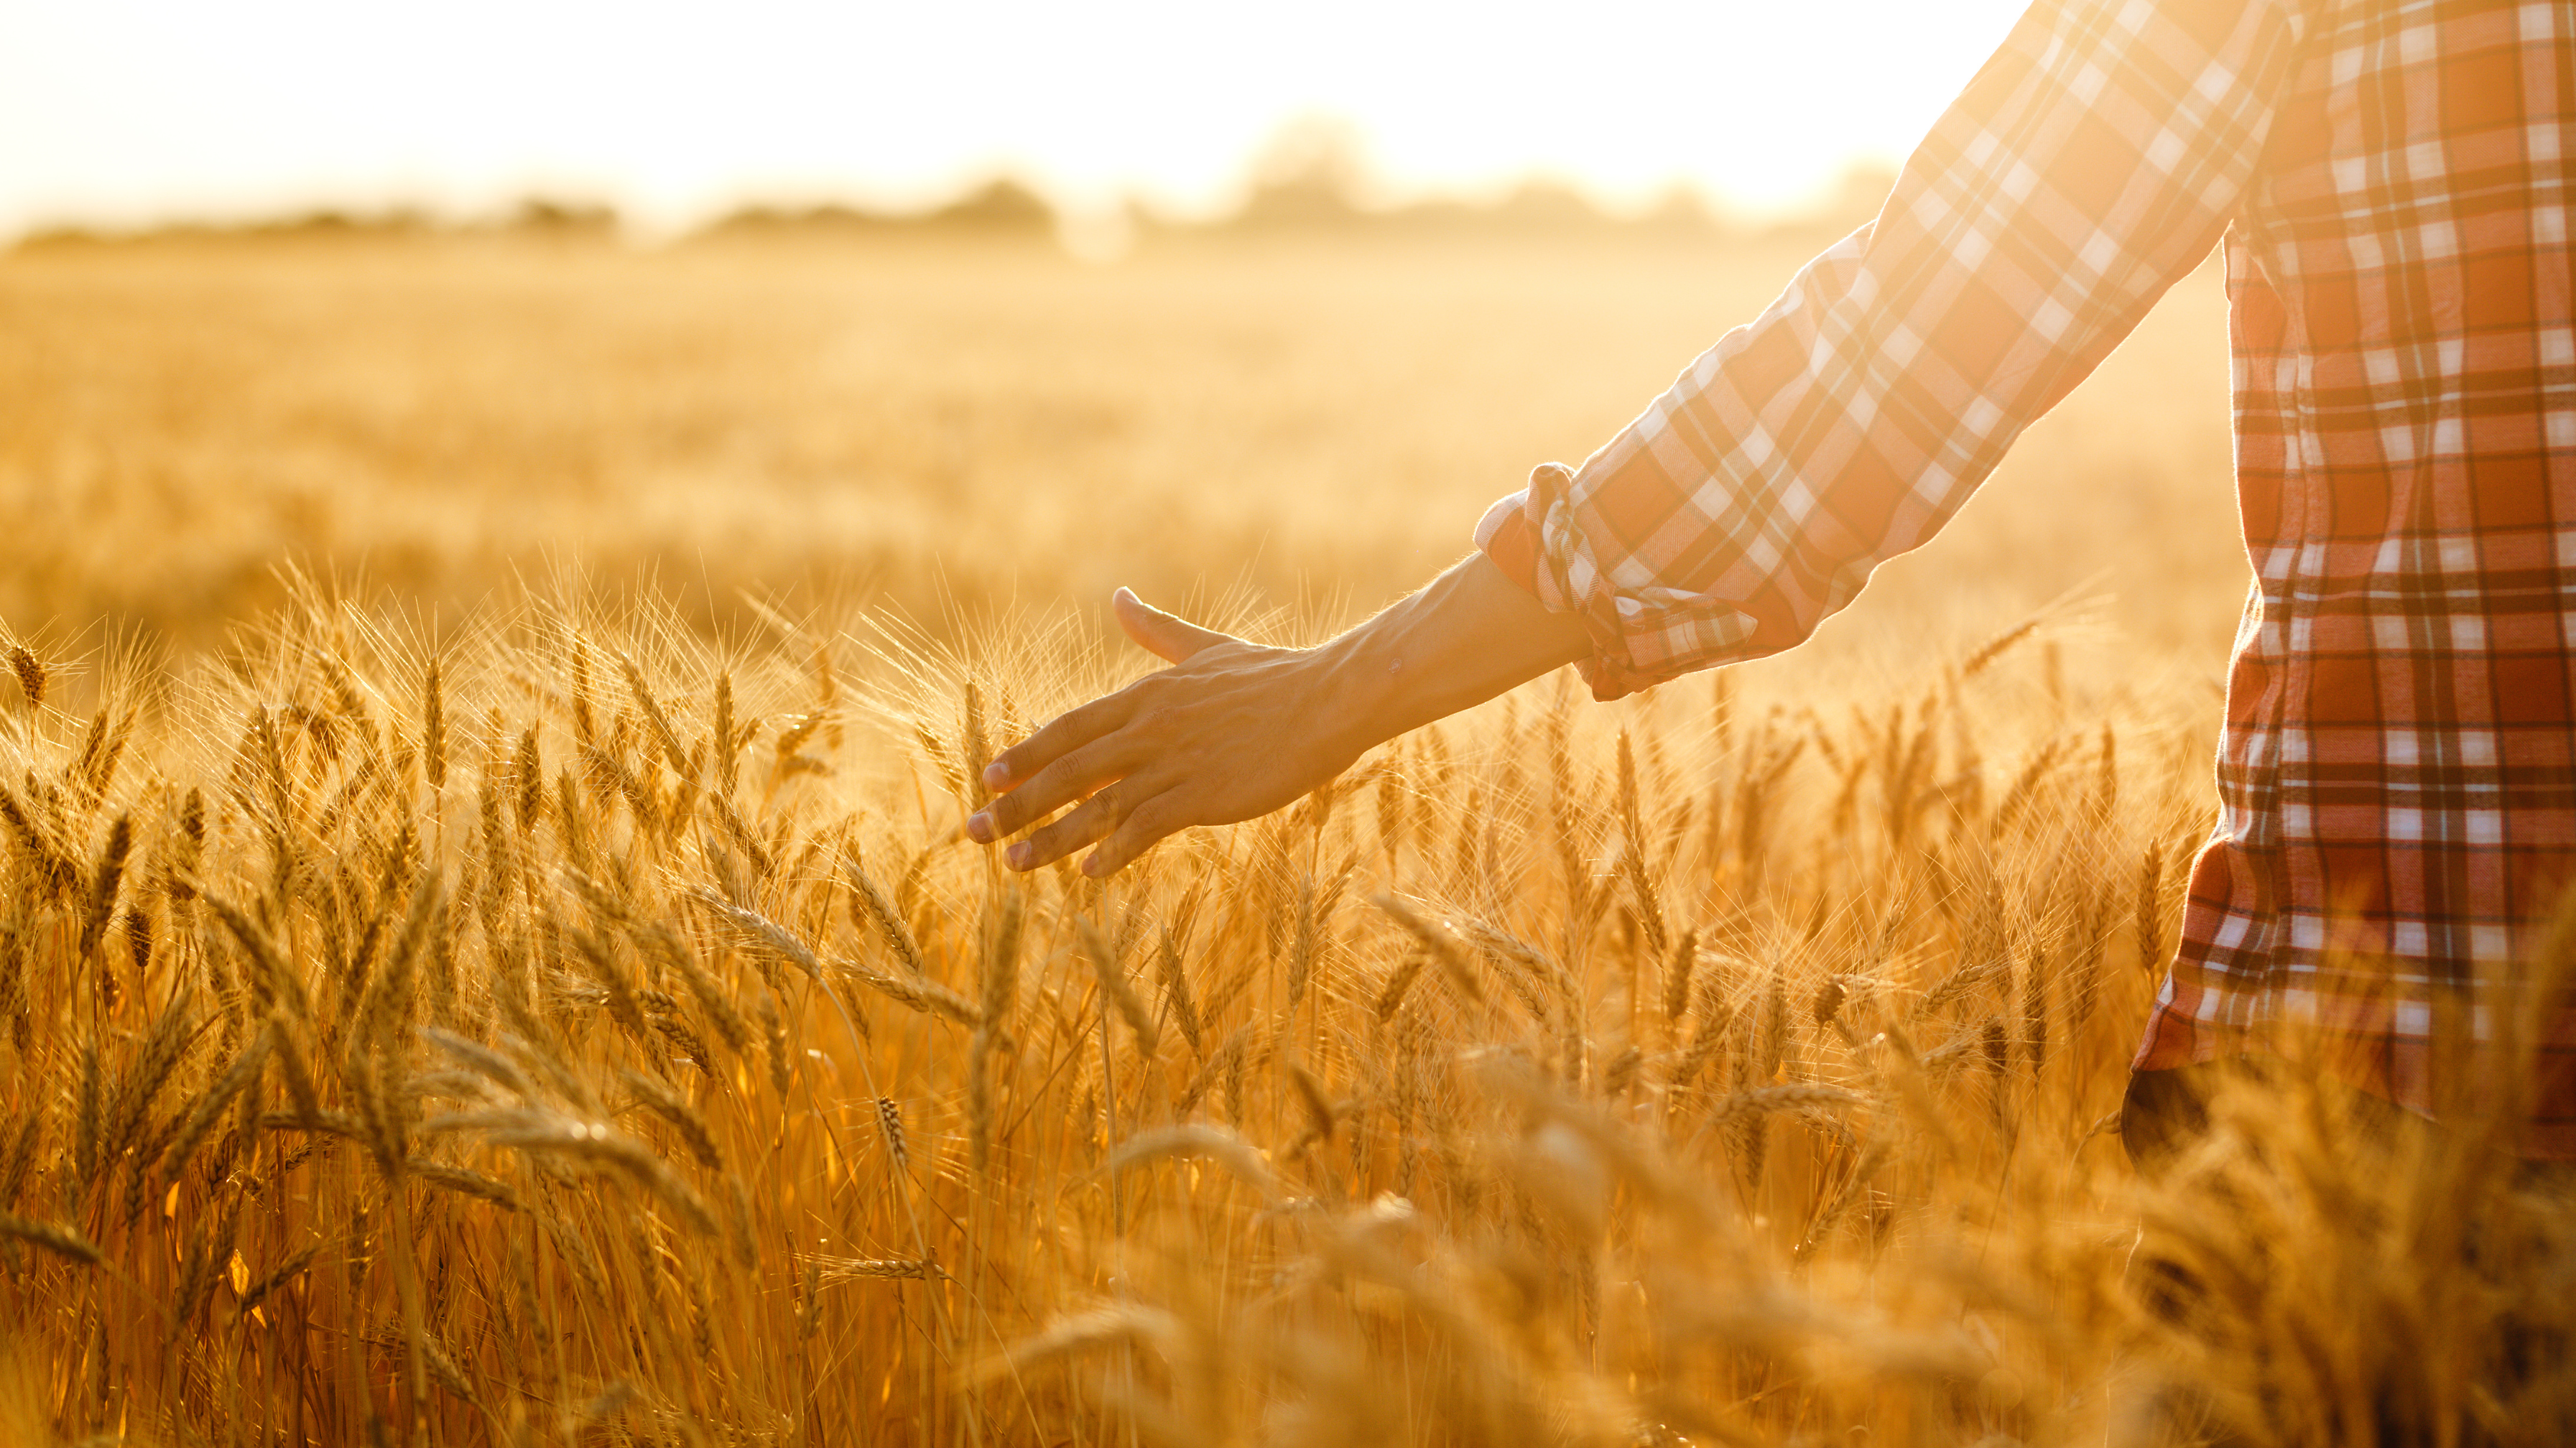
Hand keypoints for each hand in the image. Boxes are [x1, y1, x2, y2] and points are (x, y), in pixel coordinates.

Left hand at [966, 555, 1591, 877]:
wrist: (1330, 695)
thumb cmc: (1273, 675)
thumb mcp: (1206, 648)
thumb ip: (1156, 631)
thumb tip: (1118, 596)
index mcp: (1147, 695)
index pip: (1069, 728)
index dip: (1025, 755)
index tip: (988, 778)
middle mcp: (1149, 728)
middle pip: (1067, 769)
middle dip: (1015, 804)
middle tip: (973, 832)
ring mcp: (1175, 762)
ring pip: (1096, 804)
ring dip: (1049, 837)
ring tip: (1012, 865)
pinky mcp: (1205, 794)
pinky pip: (1147, 825)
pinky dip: (1115, 848)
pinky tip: (1088, 872)